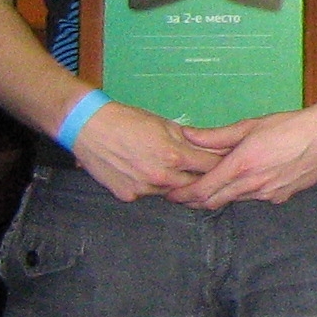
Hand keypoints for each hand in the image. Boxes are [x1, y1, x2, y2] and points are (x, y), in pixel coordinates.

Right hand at [70, 101, 222, 201]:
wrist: (88, 127)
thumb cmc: (128, 120)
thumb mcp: (165, 124)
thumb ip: (190, 140)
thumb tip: (212, 148)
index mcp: (174, 156)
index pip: (210, 167)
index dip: (220, 164)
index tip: (228, 162)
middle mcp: (161, 177)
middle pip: (195, 185)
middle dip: (203, 178)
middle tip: (206, 172)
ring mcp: (143, 189)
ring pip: (172, 192)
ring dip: (178, 183)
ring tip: (174, 170)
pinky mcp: (128, 196)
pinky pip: (149, 194)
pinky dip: (153, 186)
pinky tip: (148, 173)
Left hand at [164, 101, 316, 208]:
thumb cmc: (290, 125)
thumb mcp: (250, 126)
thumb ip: (216, 136)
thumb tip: (186, 135)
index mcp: (241, 165)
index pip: (202, 190)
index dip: (183, 195)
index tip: (171, 194)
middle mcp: (252, 185)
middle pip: (214, 202)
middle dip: (195, 201)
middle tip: (182, 195)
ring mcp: (268, 194)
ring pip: (235, 200)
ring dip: (220, 195)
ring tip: (212, 185)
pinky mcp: (281, 197)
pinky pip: (255, 198)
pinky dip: (244, 192)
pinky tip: (247, 180)